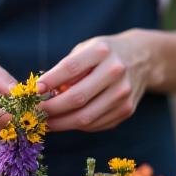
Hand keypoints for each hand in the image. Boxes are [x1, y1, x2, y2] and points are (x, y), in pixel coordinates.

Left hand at [38, 30, 152, 132]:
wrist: (142, 59)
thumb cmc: (103, 54)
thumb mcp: (85, 49)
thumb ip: (65, 69)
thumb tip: (41, 94)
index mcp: (101, 51)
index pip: (70, 68)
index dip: (49, 82)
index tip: (33, 91)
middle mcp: (115, 71)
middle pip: (77, 98)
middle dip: (51, 109)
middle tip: (34, 114)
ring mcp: (123, 93)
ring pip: (85, 118)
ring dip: (60, 123)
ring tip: (45, 122)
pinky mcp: (126, 110)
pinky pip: (95, 125)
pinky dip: (76, 126)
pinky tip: (64, 122)